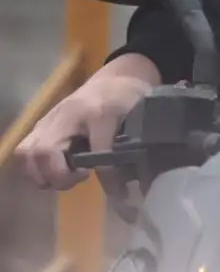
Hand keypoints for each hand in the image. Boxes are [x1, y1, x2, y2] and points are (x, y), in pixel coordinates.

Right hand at [16, 53, 160, 189]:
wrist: (115, 77)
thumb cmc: (130, 97)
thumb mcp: (142, 118)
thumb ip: (138, 146)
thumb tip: (140, 183)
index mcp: (101, 111)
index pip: (98, 149)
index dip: (107, 177)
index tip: (119, 193)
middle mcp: (67, 115)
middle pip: (45, 152)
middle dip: (60, 176)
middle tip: (82, 178)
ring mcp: (49, 119)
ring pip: (27, 154)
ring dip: (43, 175)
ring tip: (67, 177)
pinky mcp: (41, 125)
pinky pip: (24, 152)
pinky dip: (35, 169)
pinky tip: (57, 172)